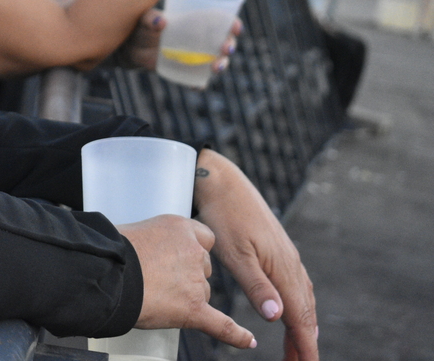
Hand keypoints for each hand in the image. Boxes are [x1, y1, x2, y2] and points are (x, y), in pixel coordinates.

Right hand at [118, 215, 255, 348]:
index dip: (192, 251)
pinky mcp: (193, 309)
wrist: (107, 273)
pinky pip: (220, 324)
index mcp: (181, 228)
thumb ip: (157, 241)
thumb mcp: (139, 232)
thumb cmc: (112, 253)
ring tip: (155, 296)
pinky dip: (235, 335)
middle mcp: (193, 253)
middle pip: (203, 268)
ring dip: (187, 297)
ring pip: (203, 292)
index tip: (179, 257)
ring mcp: (196, 282)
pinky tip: (247, 340)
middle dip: (187, 276)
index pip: (203, 240)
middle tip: (158, 279)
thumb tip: (151, 255)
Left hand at [119, 9, 241, 73]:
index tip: (235, 27)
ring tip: (216, 67)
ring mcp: (194, 57)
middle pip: (224, 43)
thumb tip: (160, 21)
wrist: (130, 47)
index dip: (233, 24)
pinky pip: (196, 80)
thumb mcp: (143, 19)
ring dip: (220, 65)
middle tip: (225, 48)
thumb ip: (149, 19)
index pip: (222, 22)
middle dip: (230, 46)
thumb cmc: (141, 27)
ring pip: (215, 62)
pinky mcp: (184, 71)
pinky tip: (197, 85)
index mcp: (196, 22)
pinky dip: (199, 84)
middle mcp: (200, 40)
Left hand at [194, 150, 319, 360]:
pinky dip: (297, 304)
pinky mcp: (278, 249)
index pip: (300, 316)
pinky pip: (295, 283)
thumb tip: (279, 317)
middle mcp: (290, 263)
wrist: (222, 182)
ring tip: (297, 346)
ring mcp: (286, 255)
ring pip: (302, 298)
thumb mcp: (236, 254)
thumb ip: (257, 286)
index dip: (305, 343)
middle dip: (304, 340)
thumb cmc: (225, 216)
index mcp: (283, 268)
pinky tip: (290, 310)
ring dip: (301, 324)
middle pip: (305, 311)